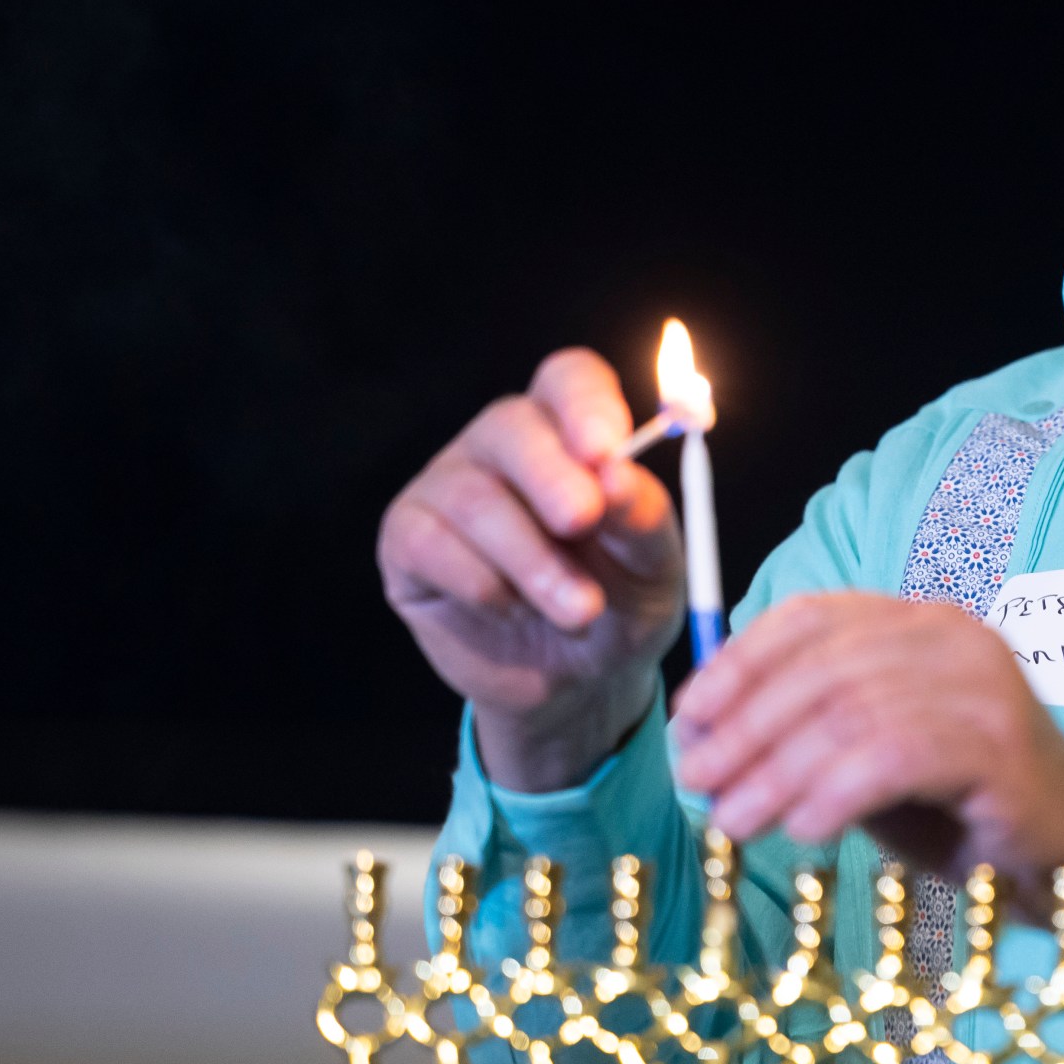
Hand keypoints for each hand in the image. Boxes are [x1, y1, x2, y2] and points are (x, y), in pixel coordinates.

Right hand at [378, 347, 682, 790]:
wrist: (578, 683)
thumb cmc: (622, 603)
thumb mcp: (655, 568)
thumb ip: (644, 518)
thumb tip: (618, 475)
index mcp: (571, 431)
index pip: (570, 380)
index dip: (586, 405)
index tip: (606, 449)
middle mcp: (504, 444)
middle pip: (511, 426)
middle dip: (552, 477)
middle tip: (584, 521)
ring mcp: (448, 486)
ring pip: (476, 498)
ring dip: (533, 560)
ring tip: (580, 610)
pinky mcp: (407, 539)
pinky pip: (432, 545)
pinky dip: (481, 584)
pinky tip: (511, 609)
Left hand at [672, 593, 1063, 921]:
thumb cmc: (963, 807)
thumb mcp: (871, 757)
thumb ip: (807, 735)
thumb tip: (707, 744)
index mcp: (919, 624)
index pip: (810, 618)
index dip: (739, 664)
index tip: (689, 719)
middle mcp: (952, 637)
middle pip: (821, 668)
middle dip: (745, 727)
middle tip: (697, 781)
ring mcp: (981, 685)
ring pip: (850, 714)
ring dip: (776, 772)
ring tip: (733, 821)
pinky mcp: (999, 743)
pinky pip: (892, 758)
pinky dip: (835, 794)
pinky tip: (804, 830)